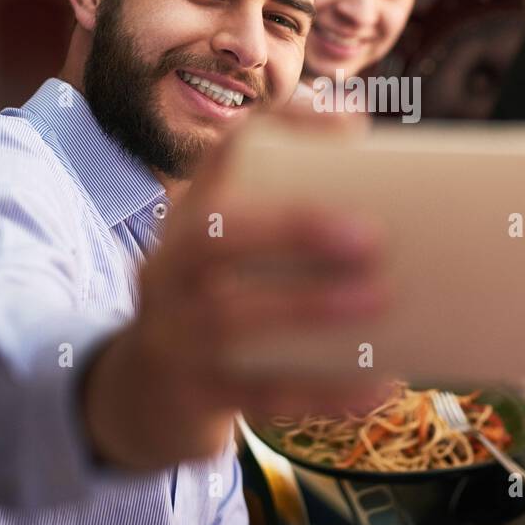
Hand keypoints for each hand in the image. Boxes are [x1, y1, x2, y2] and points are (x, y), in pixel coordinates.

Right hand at [83, 109, 388, 472]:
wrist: (143, 397)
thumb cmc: (215, 307)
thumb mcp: (232, 256)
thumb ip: (291, 215)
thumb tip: (368, 141)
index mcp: (189, 221)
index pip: (224, 157)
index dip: (284, 133)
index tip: (351, 126)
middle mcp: (169, 271)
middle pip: (213, 238)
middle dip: (292, 230)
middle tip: (371, 235)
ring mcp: (173, 335)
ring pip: (231, 318)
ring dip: (310, 306)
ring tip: (381, 299)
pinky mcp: (194, 396)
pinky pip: (262, 394)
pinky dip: (325, 392)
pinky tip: (379, 383)